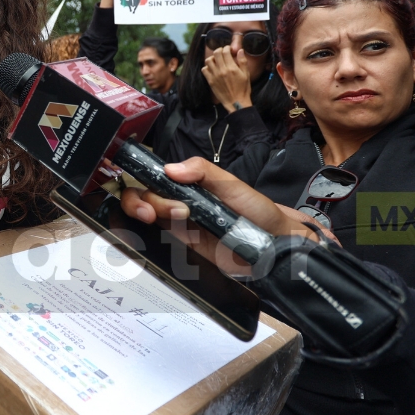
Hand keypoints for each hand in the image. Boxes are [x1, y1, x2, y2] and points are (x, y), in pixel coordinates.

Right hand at [121, 157, 323, 272]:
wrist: (272, 245)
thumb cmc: (257, 211)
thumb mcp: (232, 184)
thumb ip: (203, 171)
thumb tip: (171, 169)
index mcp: (188, 183)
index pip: (153, 177)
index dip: (143, 181)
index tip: (151, 188)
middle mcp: (178, 201)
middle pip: (142, 196)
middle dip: (143, 201)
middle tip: (162, 210)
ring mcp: (178, 223)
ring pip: (144, 215)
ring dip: (149, 214)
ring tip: (178, 218)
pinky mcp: (182, 244)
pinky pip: (157, 237)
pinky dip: (149, 235)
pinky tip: (163, 233)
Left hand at [202, 46, 252, 109]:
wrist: (236, 102)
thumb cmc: (243, 89)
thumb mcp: (246, 74)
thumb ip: (243, 61)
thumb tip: (240, 50)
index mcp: (232, 68)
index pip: (225, 52)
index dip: (227, 48)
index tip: (228, 49)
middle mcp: (222, 70)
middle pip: (216, 53)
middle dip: (219, 50)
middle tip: (222, 52)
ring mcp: (215, 76)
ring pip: (208, 60)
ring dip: (212, 58)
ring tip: (217, 60)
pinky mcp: (210, 81)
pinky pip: (204, 70)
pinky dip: (207, 67)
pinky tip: (212, 68)